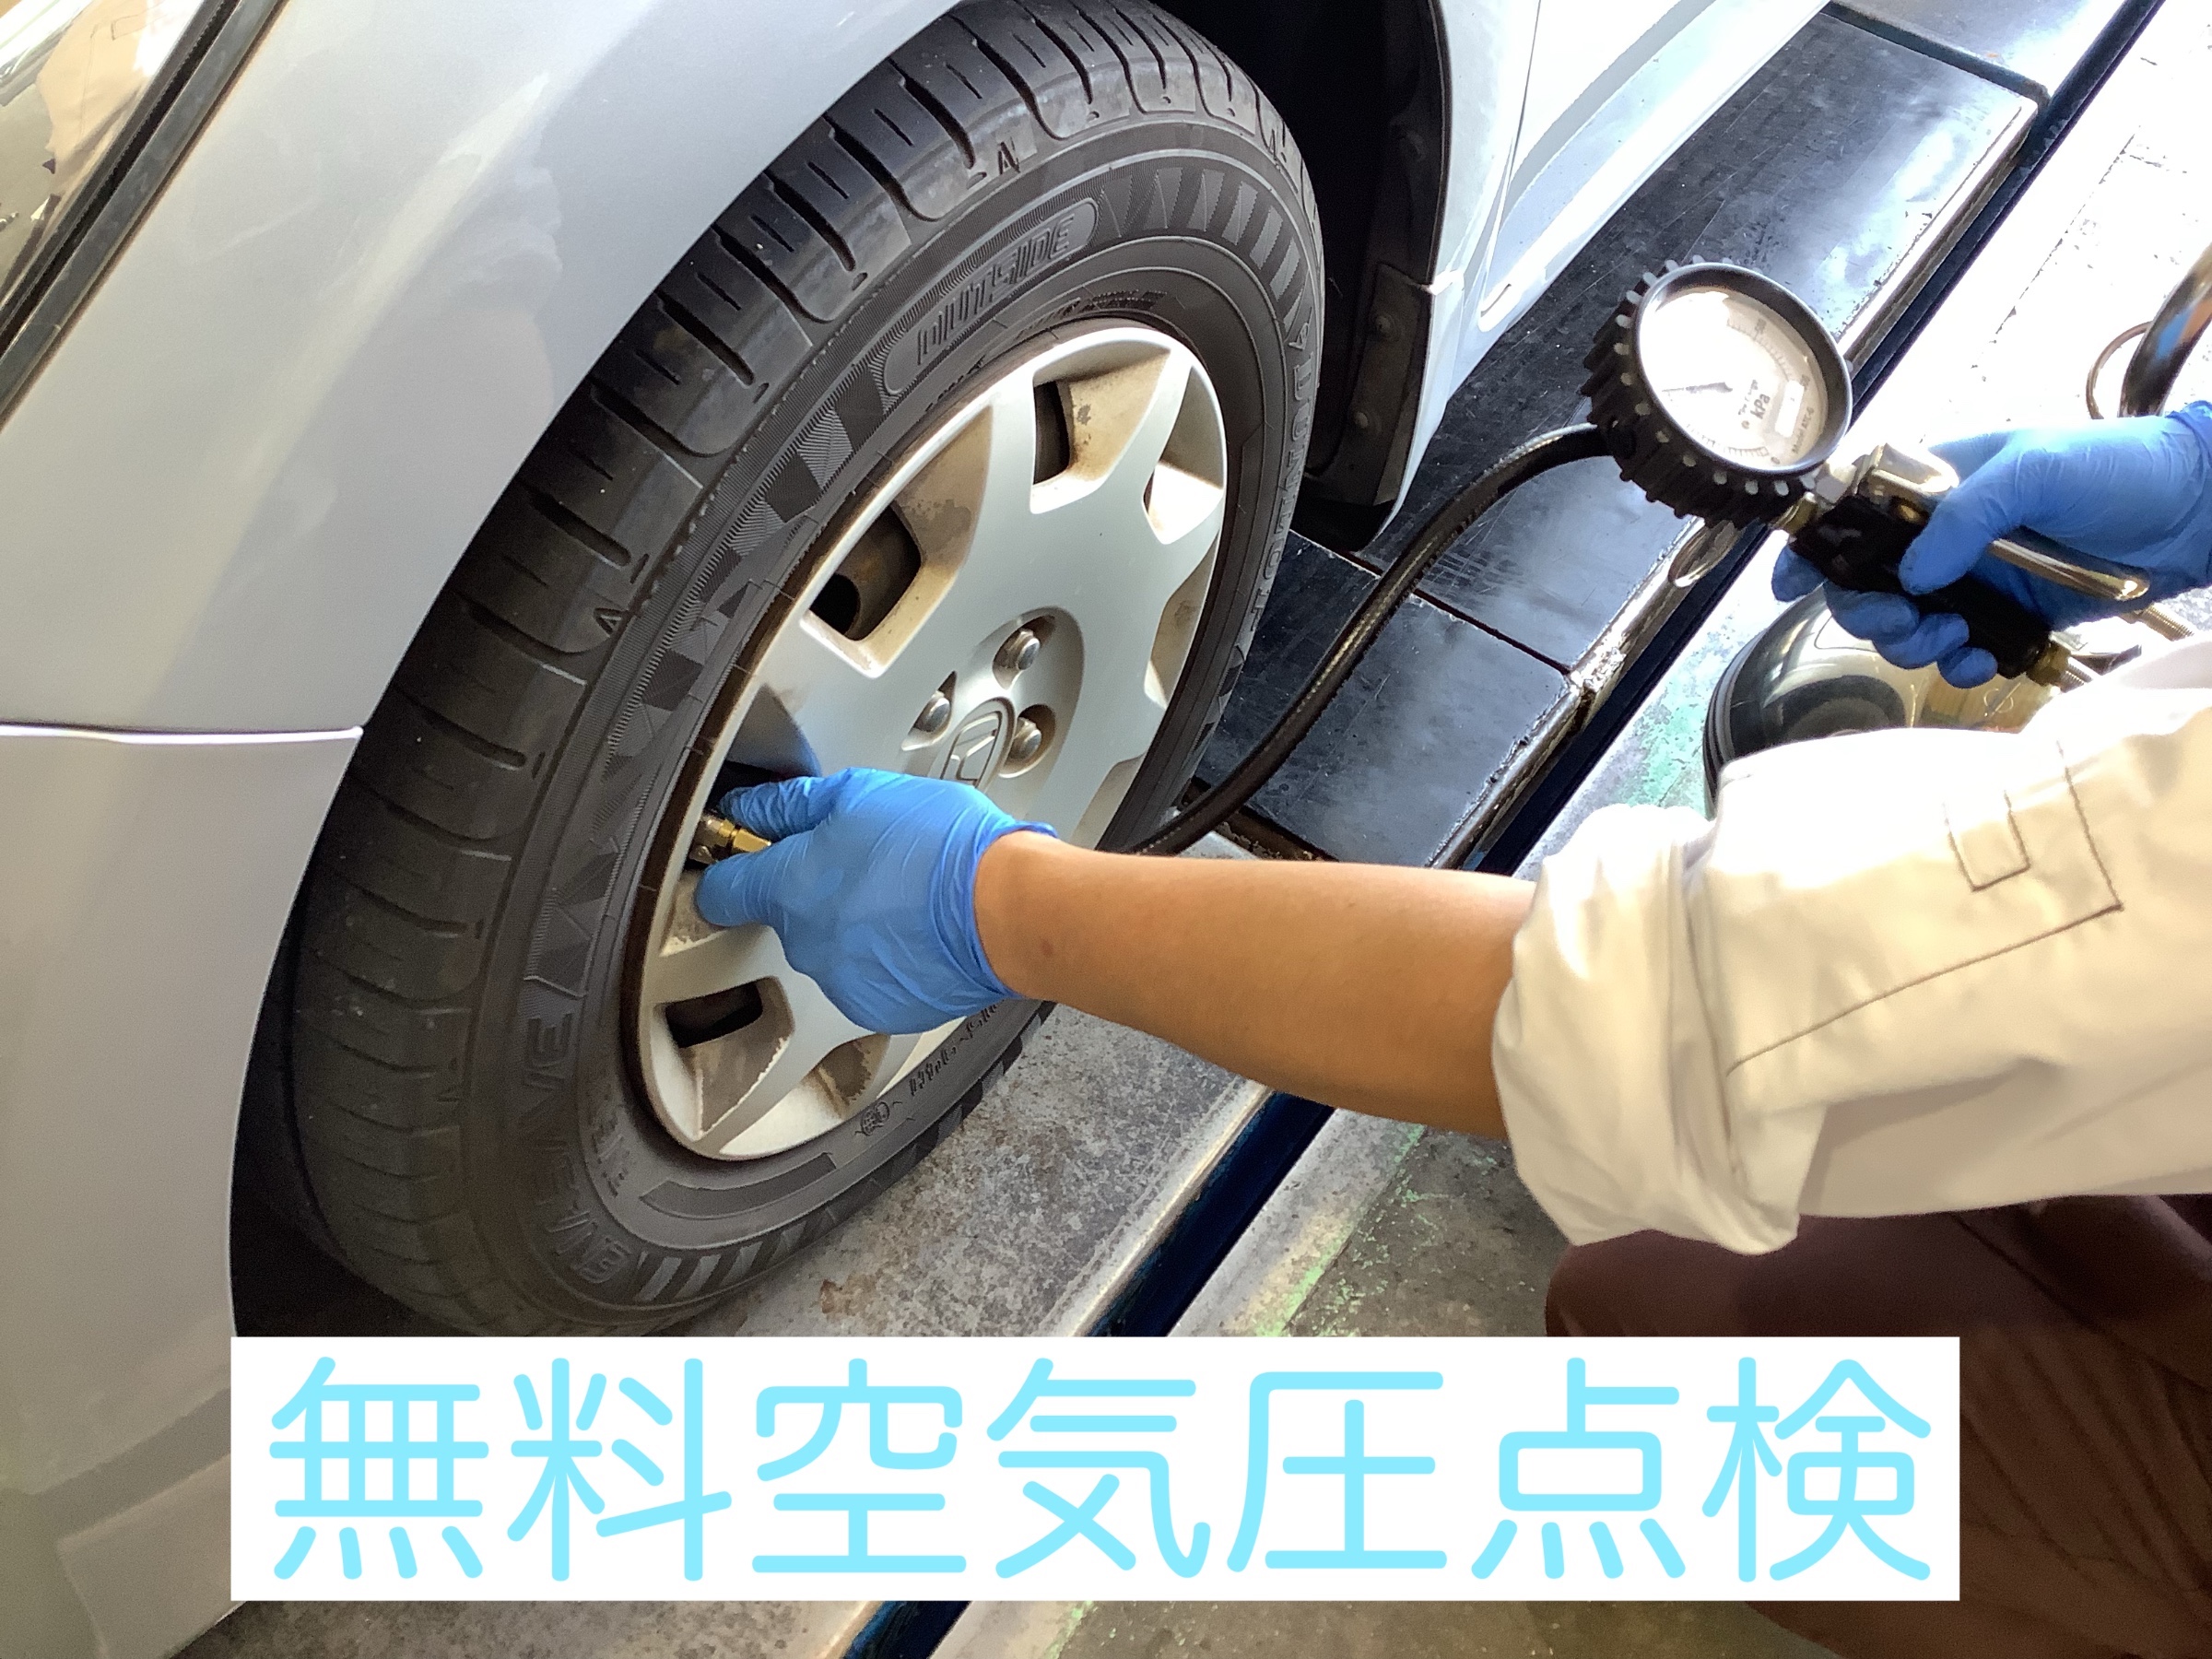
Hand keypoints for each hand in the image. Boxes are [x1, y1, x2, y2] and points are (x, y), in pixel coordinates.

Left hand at [692, 769, 1053, 1032]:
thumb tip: (754, 809)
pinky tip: (919, 927)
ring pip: (832, 945)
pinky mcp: (881, 1006)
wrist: (1008, 910)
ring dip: (855, 922)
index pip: (722, 891)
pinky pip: (869, 976)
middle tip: (864, 859)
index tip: (742, 858)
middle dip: (815, 888)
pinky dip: (887, 955)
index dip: (729, 869)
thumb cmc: (944, 849)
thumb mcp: (860, 794)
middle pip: (787, 914)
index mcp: (790, 888)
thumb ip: (793, 805)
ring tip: (905, 892)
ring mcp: (842, 980)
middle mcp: (806, 943)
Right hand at [1773, 403, 2211, 684]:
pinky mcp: (2008, 615)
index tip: (1791, 582)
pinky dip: (1959, 664)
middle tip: (1905, 620)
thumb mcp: (2038, 468)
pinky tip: (1982, 657)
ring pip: (1905, 623)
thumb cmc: (2124, 467)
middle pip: (1866, 581)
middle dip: (1870, 610)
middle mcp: (1947, 533)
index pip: (1854, 509)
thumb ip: (1968, 513)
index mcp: (1941, 483)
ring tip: (1951, 639)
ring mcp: (1976, 576)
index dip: (1815, 545)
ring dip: (1913, 642)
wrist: (2197, 513)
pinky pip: (1959, 651)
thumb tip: (1916, 569)